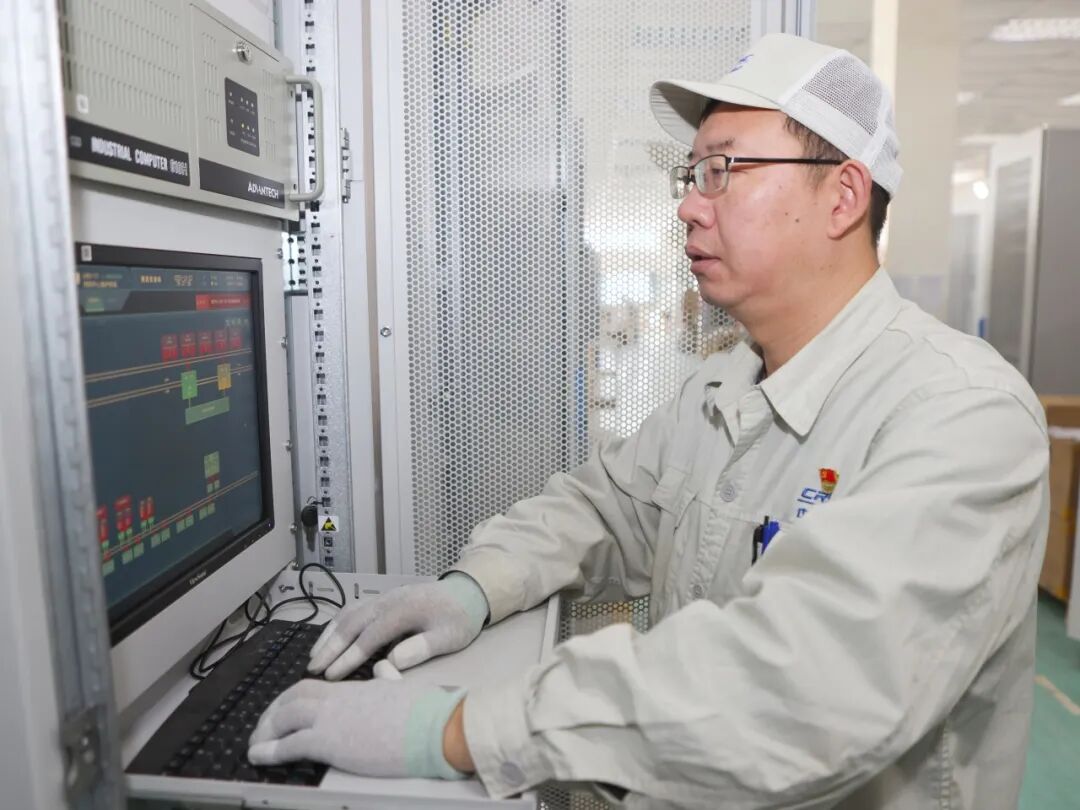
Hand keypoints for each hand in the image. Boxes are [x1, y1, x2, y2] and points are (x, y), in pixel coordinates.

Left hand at [247, 678, 468, 778]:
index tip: (282, 709)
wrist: (435, 725)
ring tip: (255, 745)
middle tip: (262, 727)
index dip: (292, 697)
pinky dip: (270, 750)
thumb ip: (388, 680)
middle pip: (292, 696)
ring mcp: (333, 718)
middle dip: (272, 710)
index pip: (314, 686)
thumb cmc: (425, 712)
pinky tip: (258, 757)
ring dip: (265, 729)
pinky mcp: (331, 741)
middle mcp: (339, 698)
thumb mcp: (403, 690)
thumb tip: (384, 669)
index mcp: (355, 688)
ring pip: (285, 715)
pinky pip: (290, 744)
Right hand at [308, 574, 488, 679]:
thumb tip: (392, 662)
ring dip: (329, 635)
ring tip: (313, 657)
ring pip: (348, 614)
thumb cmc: (458, 619)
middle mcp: (387, 601)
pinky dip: (337, 624)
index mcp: (403, 611)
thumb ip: (421, 648)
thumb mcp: (449, 637)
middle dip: (330, 647)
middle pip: (352, 623)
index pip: (369, 637)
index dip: (349, 657)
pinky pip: (353, 609)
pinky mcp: (382, 599)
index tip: (332, 676)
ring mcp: (383, 597)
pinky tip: (328, 637)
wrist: (466, 592)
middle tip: (312, 669)